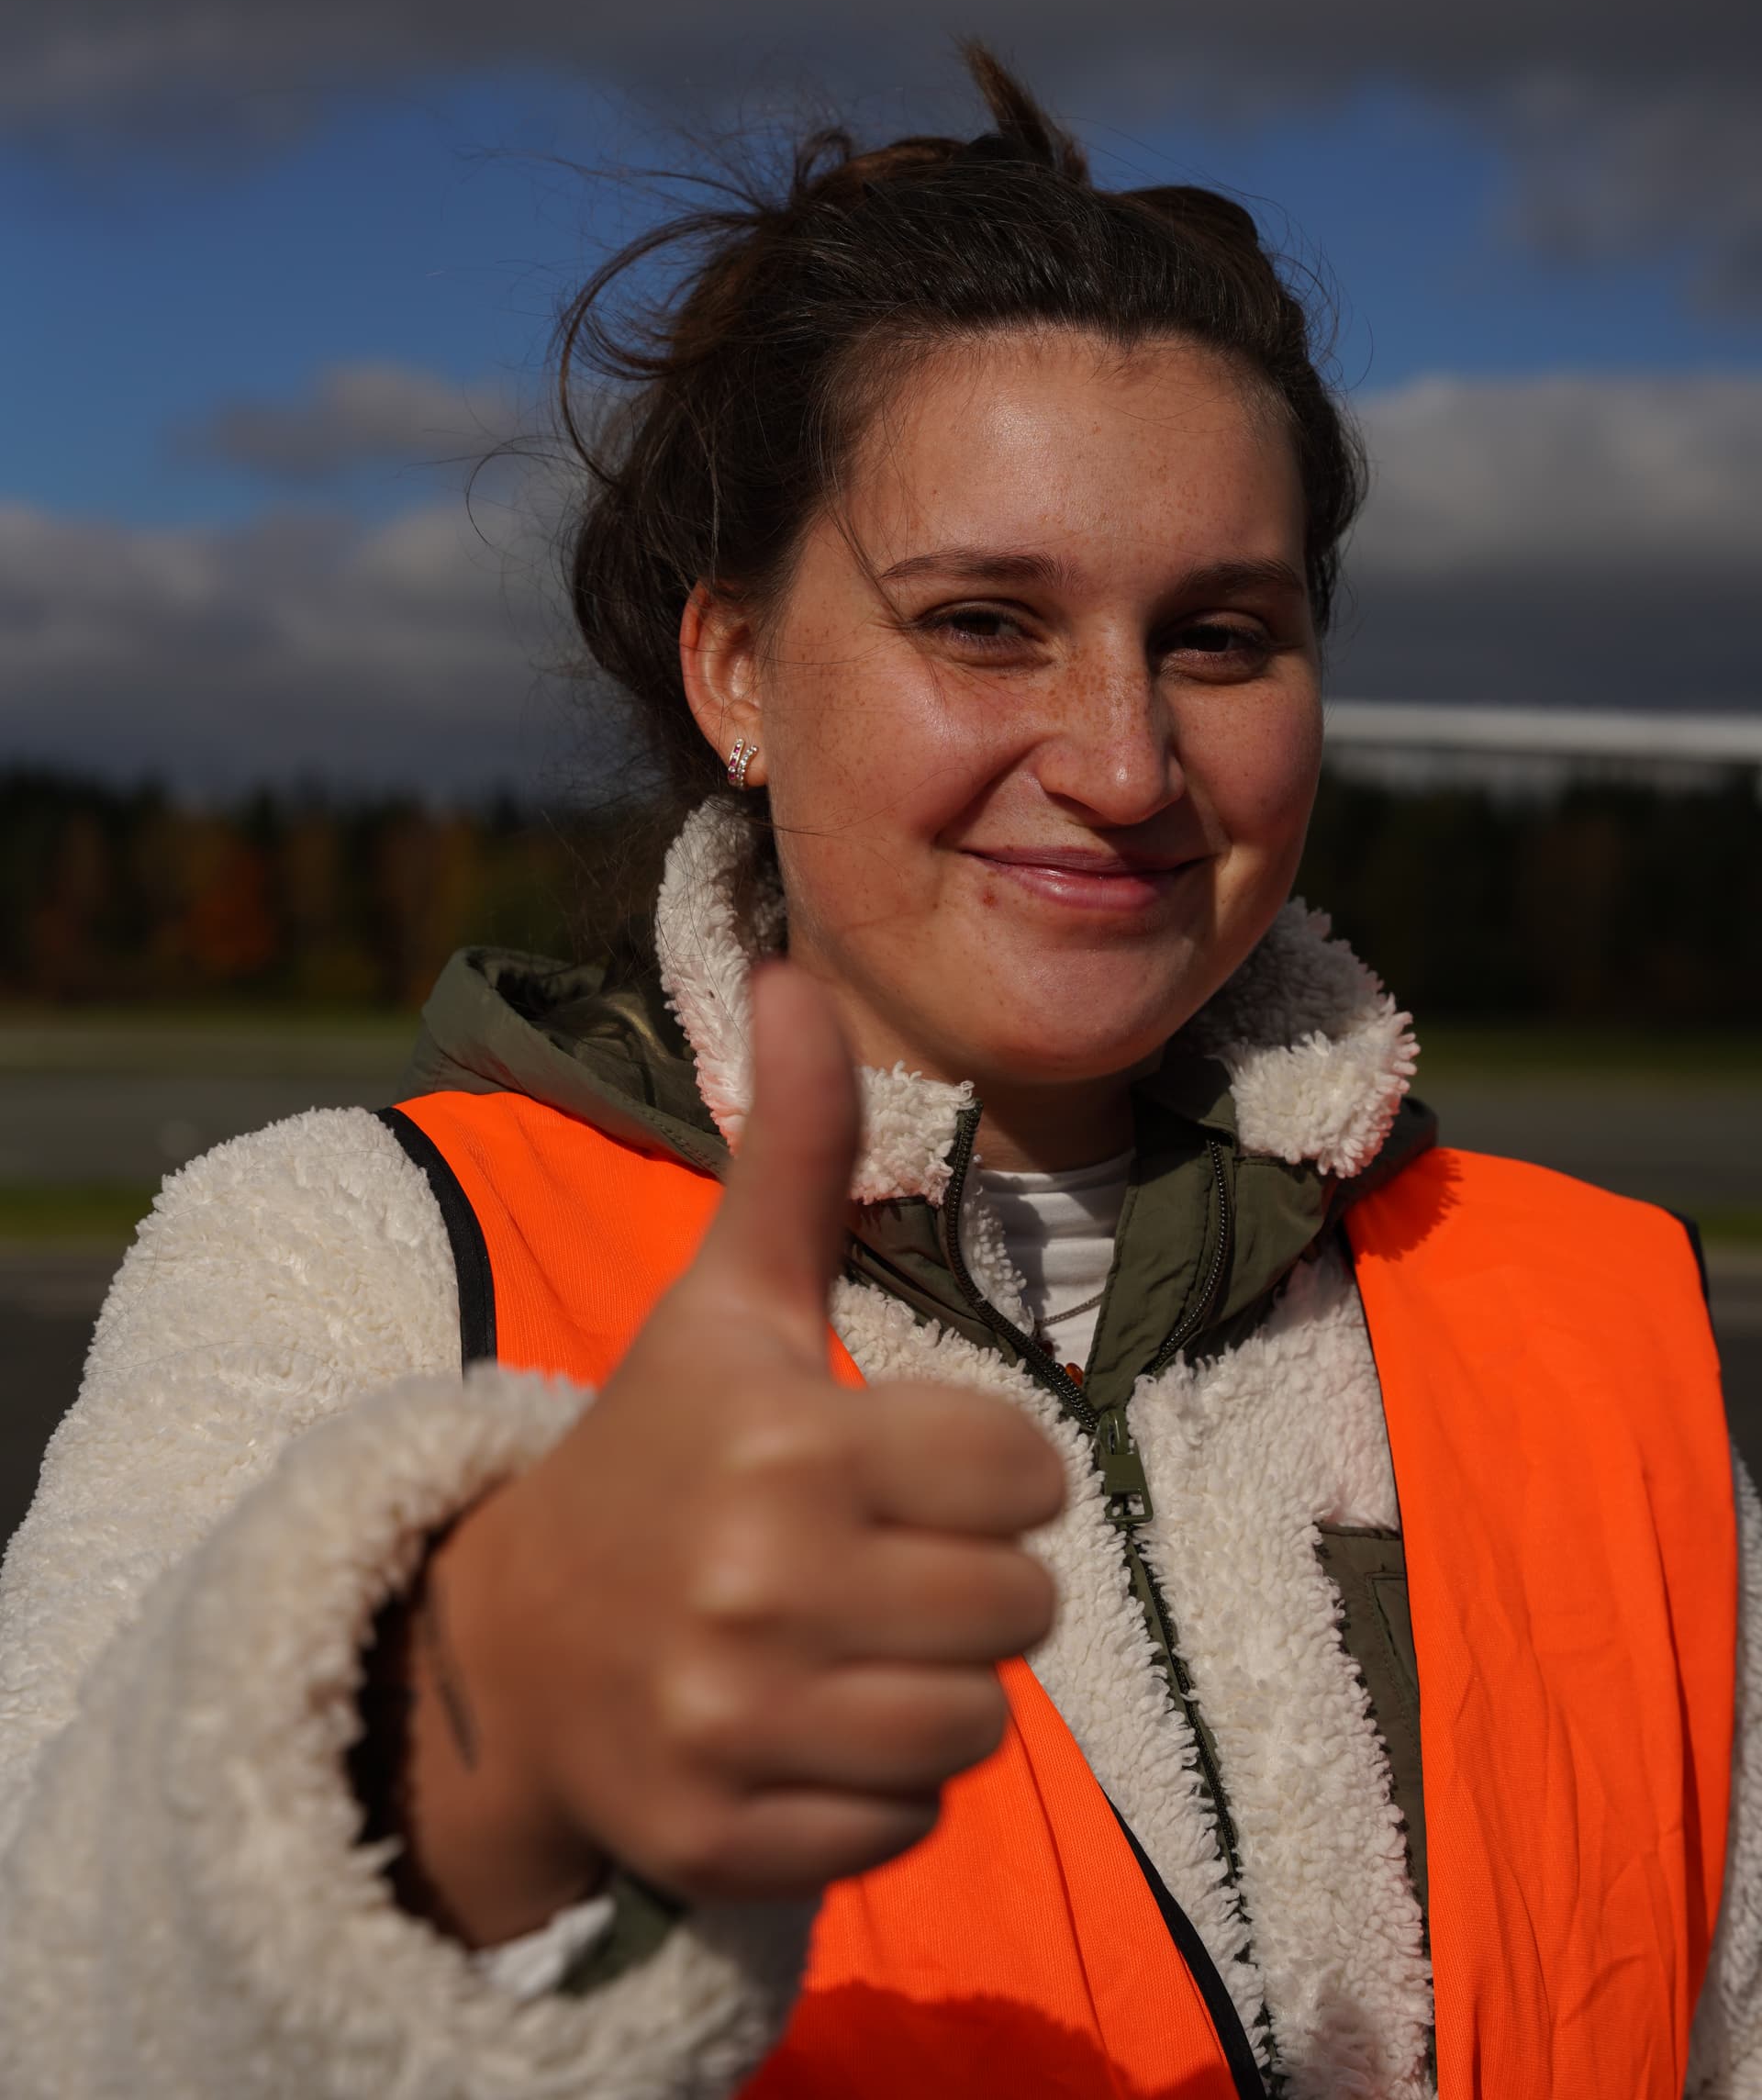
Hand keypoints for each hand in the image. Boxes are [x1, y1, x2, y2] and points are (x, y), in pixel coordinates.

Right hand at [401, 963, 1065, 1940]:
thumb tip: (795, 970)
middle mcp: (760, 1588)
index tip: (905, 1461)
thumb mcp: (726, 1299)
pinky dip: (873, 1786)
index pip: (1028, 1469)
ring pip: (979, 1725)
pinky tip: (797, 1725)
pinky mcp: (725, 1844)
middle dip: (971, 1577)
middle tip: (874, 1556)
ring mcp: (737, 1728)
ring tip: (842, 1640)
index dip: (988, 1465)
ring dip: (931, 1684)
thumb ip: (796, 1149)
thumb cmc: (657, 1445)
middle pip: (1024, 1606)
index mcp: (786, 1443)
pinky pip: (910, 1824)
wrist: (510, 1644)